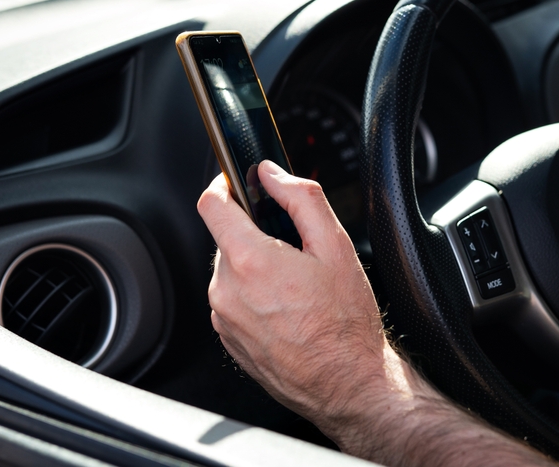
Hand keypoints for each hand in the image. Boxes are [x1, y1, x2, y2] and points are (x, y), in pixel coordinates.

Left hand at [198, 162, 554, 465]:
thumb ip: (300, 199)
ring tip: (295, 286)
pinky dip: (253, 296)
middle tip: (293, 250)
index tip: (235, 183)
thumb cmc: (345, 323)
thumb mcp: (335, 246)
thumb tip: (271, 175)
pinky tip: (287, 308)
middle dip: (255, 236)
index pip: (211, 205)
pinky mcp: (228, 338)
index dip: (223, 186)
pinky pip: (232, 301)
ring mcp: (224, 318)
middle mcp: (227, 291)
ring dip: (255, 268)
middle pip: (226, 240)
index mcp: (250, 262)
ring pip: (230, 271)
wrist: (347, 383)